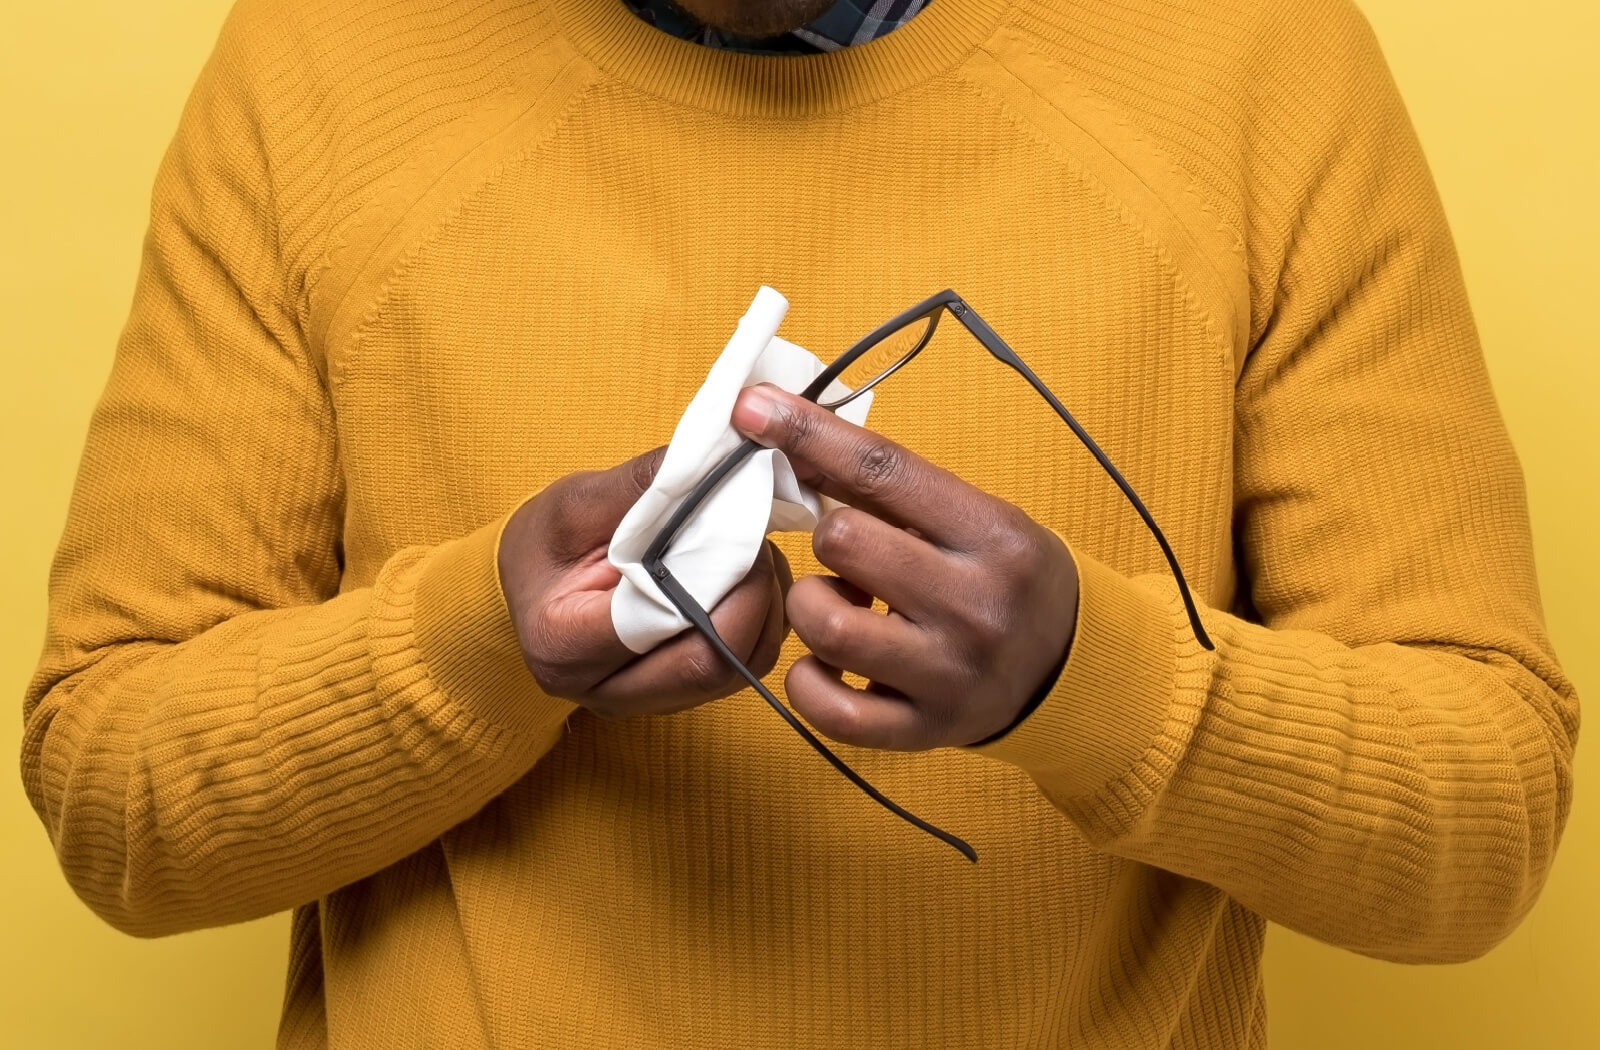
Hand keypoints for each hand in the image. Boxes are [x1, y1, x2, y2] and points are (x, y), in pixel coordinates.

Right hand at [498, 446, 791, 719]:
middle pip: (711, 664)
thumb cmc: (544, 543)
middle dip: (752, 597)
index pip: (668, 626)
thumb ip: (642, 485)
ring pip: (737, 673)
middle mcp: (604, 691)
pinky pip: (739, 671)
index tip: (739, 529)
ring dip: (763, 612)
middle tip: (756, 542)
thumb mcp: (576, 502)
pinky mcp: (671, 698)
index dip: (721, 578)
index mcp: (564, 644)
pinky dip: (757, 625)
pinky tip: (744, 583)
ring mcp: (641, 702)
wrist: (527, 584)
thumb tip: (714, 458)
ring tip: (751, 558)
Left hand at [729, 383, 1078, 749]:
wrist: (1068, 668)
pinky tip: (826, 664)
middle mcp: (976, 605)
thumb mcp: (969, 516)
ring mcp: (950, 673)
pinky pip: (830, 709)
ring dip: (812, 606)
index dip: (808, 433)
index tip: (754, 408)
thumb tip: (789, 437)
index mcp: (993, 535)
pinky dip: (808, 681)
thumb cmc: (1002, 577)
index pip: (884, 468)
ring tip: (842, 607)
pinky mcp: (925, 728)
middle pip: (843, 542)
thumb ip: (885, 484)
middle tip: (849, 554)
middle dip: (827, 540)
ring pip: (825, 625)